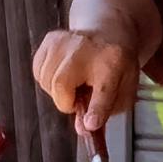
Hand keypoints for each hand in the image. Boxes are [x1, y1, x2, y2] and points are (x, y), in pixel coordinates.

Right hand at [34, 18, 142, 139]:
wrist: (108, 33)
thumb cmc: (116, 66)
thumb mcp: (124, 91)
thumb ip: (105, 112)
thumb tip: (84, 128)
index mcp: (113, 63)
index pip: (104, 89)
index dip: (96, 109)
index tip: (90, 125)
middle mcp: (87, 48)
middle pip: (61, 85)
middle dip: (66, 101)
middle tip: (79, 97)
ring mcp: (65, 41)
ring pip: (46, 81)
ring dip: (58, 91)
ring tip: (75, 81)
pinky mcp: (49, 40)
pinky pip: (39, 73)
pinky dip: (48, 79)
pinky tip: (64, 72)